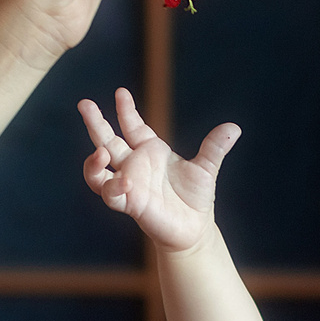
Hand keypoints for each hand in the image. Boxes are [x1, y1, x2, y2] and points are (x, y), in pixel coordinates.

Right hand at [80, 88, 239, 254]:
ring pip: (99, 170)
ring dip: (93, 162)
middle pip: (106, 140)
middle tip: (84, 104)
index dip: (125, 110)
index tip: (121, 92)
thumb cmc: (196, 197)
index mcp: (149, 151)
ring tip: (99, 152)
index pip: (131, 125)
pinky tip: (125, 181)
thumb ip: (214, 148)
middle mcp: (134, 165)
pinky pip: (112, 194)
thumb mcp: (206, 168)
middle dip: (95, 123)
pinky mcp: (130, 204)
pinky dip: (115, 187)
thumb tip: (234, 128)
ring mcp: (128, 184)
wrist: (194, 228)